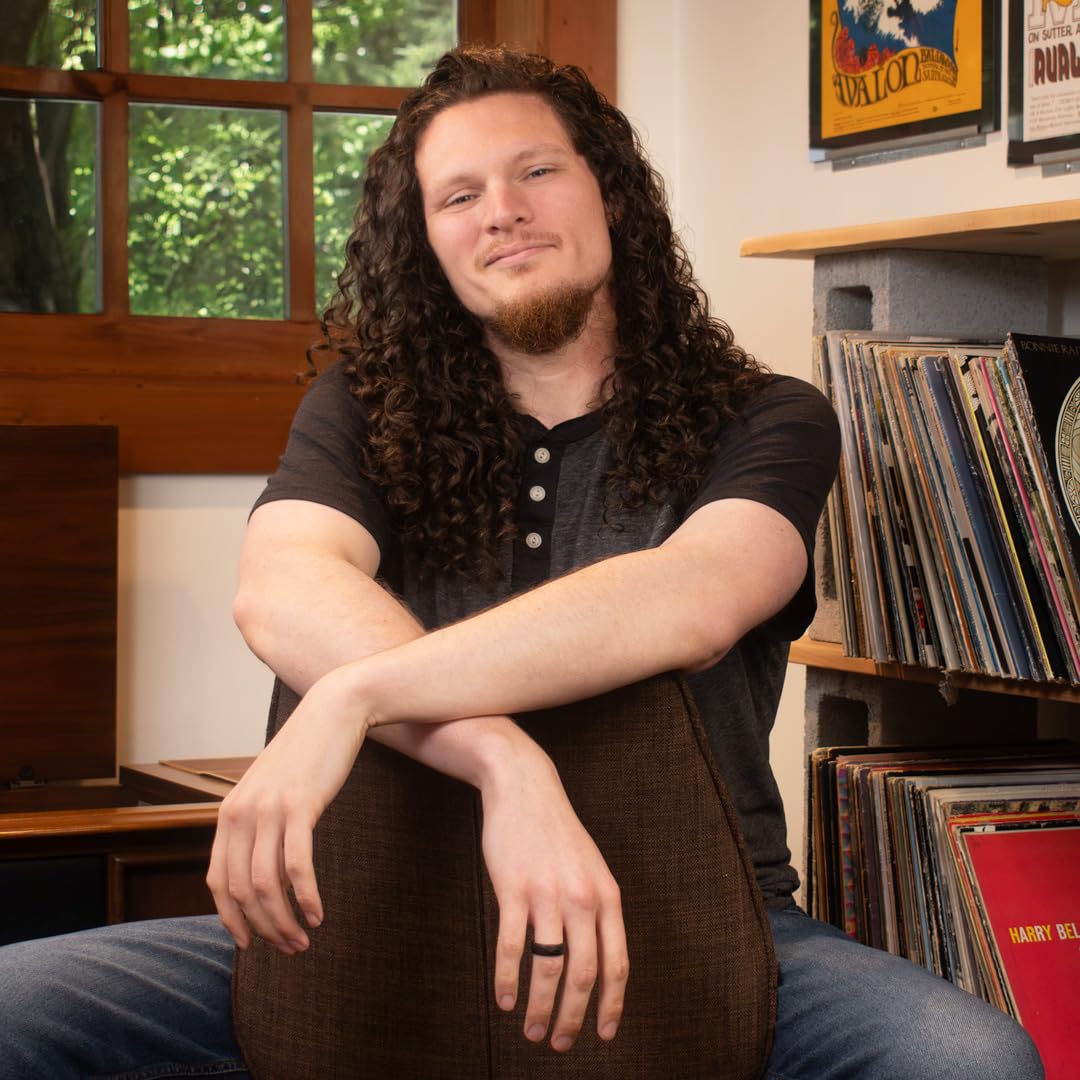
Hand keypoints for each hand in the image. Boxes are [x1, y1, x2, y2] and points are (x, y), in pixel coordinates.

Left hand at [206, 668, 368, 952]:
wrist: (332, 711)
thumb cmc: (306, 753)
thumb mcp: (270, 788)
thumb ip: (258, 822)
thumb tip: (261, 866)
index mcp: (229, 813)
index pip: (218, 882)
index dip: (231, 919)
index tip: (251, 943)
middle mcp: (241, 814)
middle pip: (242, 890)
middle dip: (262, 928)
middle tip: (287, 948)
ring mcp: (269, 810)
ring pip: (267, 884)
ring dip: (284, 921)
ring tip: (302, 939)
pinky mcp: (300, 806)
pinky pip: (297, 865)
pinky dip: (306, 896)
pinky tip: (318, 914)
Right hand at [480, 751, 627, 1052]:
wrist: (525, 788)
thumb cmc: (557, 834)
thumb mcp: (591, 869)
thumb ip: (598, 910)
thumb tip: (600, 964)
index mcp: (607, 896)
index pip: (617, 963)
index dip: (611, 1004)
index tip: (603, 1034)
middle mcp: (582, 897)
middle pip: (583, 973)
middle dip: (573, 1017)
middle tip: (560, 1044)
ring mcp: (547, 893)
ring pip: (548, 966)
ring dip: (540, 1007)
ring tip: (532, 1031)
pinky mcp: (513, 888)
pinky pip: (512, 947)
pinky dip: (508, 979)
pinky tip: (503, 999)